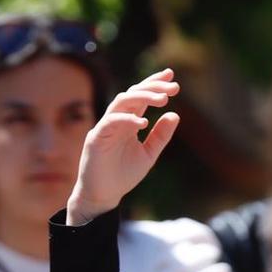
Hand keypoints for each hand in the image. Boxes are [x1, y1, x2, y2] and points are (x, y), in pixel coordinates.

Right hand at [67, 70, 180, 224]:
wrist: (103, 196)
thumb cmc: (123, 175)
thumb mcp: (148, 154)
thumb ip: (160, 135)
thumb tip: (175, 115)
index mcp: (128, 122)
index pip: (141, 96)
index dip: (154, 83)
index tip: (172, 76)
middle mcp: (116, 120)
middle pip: (133, 94)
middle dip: (153, 87)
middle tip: (173, 88)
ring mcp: (105, 127)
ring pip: (121, 102)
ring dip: (142, 98)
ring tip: (162, 100)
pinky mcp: (96, 139)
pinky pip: (110, 122)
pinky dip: (126, 120)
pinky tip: (143, 123)